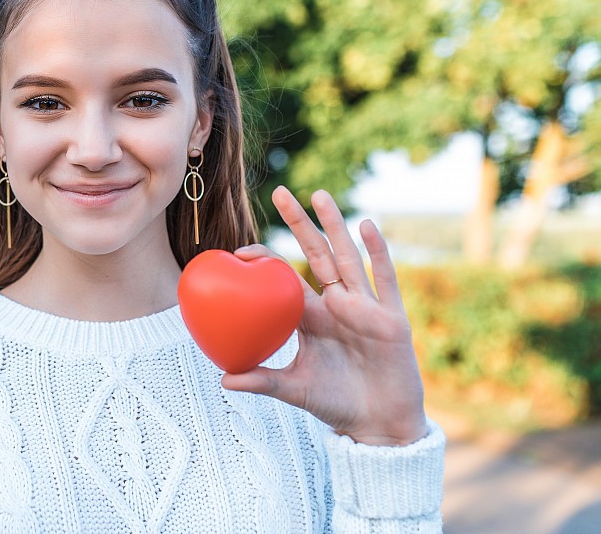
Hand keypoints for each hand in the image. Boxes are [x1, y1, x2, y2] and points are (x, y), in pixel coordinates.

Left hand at [221, 186, 427, 445]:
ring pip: (346, 257)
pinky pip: (383, 279)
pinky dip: (377, 251)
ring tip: (318, 194)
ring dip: (334, 225)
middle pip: (315, 254)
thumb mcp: (294, 390)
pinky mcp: (390, 316)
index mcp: (311, 317)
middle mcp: (337, 304)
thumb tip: (223, 380)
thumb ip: (262, 381)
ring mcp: (364, 306)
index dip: (266, 262)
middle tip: (279, 191)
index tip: (239, 249)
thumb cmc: (337, 404)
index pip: (285, 280)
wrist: (379, 422)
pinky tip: (367, 225)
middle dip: (299, 223)